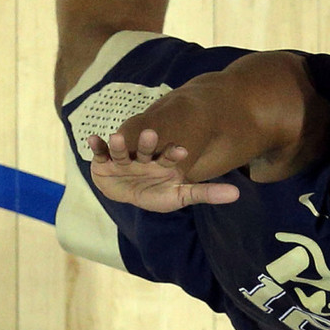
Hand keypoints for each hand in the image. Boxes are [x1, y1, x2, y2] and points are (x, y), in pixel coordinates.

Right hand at [85, 126, 241, 212]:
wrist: (128, 191)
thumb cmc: (156, 193)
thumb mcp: (180, 195)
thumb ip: (205, 193)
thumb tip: (237, 194)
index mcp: (161, 162)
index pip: (169, 156)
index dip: (174, 154)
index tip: (182, 151)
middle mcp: (143, 157)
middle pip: (145, 148)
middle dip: (146, 142)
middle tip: (150, 134)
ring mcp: (124, 158)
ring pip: (123, 150)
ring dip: (120, 144)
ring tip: (117, 139)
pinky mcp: (105, 162)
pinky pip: (100, 153)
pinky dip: (96, 146)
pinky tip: (92, 140)